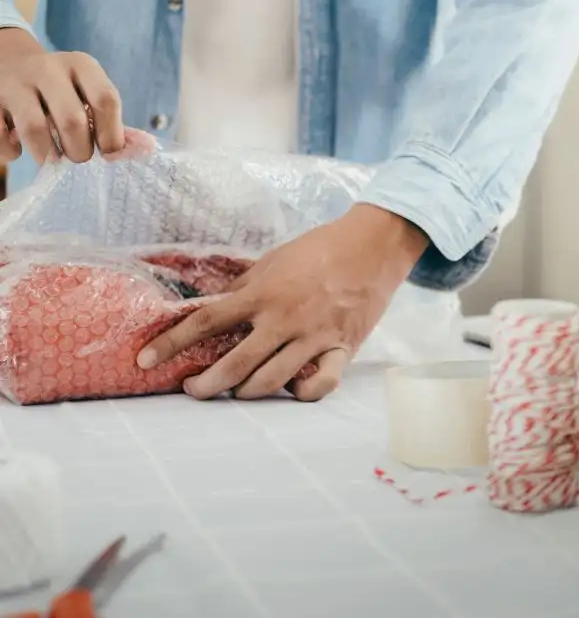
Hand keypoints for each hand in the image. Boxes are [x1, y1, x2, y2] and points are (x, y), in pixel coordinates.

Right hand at [0, 28, 124, 163]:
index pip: (106, 101)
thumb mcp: (89, 92)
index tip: (108, 153)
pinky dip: (12, 152)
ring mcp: (14, 82)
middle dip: (80, 150)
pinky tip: (18, 148)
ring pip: (34, 129)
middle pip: (71, 120)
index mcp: (82, 65)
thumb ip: (110, 120)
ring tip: (52, 158)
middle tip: (78, 156)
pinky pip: (0, 136)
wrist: (9, 60)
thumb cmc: (62, 89)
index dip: (111, 135)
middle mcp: (48, 69)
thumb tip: (142, 150)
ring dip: (48, 154)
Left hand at [137, 204, 428, 400]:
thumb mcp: (274, 260)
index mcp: (262, 293)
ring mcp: (313, 336)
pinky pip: (321, 384)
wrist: (371, 246)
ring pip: (270, 381)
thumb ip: (246, 287)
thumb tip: (217, 306)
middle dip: (204, 384)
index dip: (171, 342)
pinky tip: (293, 390)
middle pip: (233, 363)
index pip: (206, 320)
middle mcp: (283, 318)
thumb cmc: (319, 249)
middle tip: (192, 389)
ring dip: (245, 392)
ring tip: (236, 391)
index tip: (145, 359)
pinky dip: (303, 393)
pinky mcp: (342, 348)